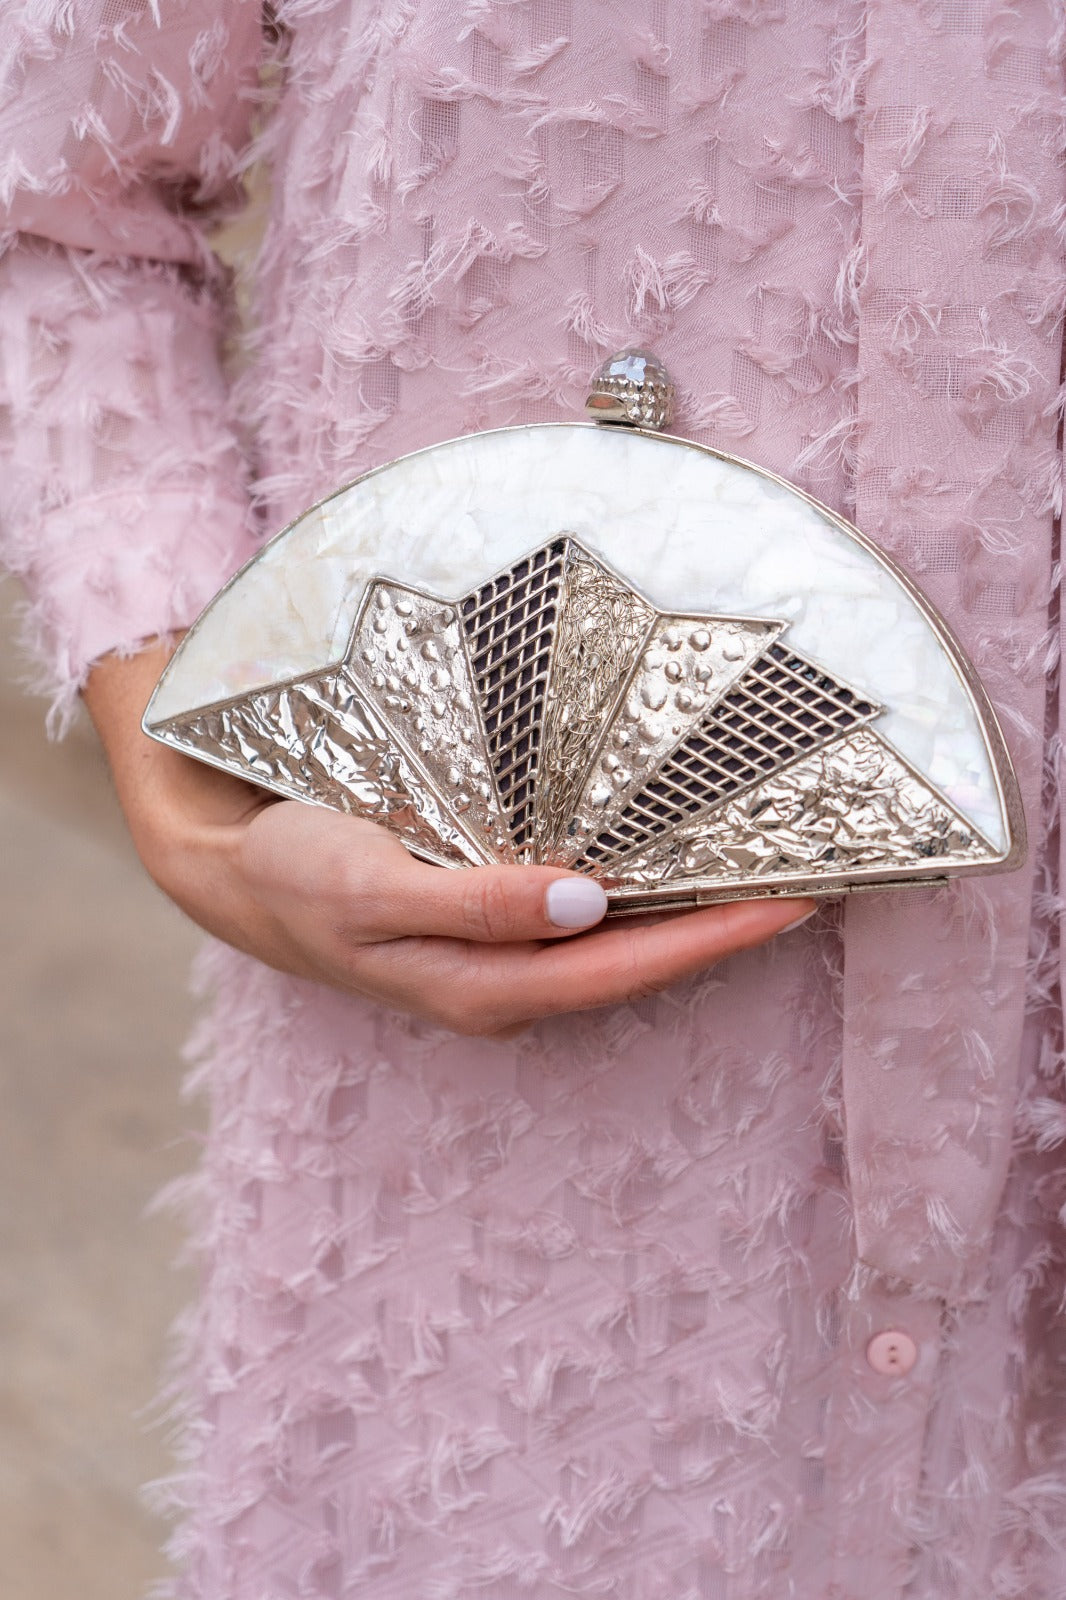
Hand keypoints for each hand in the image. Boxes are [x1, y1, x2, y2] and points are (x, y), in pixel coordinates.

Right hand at [84, 643, 815, 1035]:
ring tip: (764, 881)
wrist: (229, 874)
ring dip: (689, 921)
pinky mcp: (484, 931)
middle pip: (634, 967)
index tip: (791, 903)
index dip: (708, 937)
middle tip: (814, 887)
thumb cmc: (294, 874)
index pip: (618, 966)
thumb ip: (473, 901)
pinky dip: (639, 904)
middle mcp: (499, 987)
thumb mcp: (369, 887)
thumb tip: (583, 905)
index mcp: (477, 987)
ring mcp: (493, 964)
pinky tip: (669, 872)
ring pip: (613, 952)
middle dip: (723, 934)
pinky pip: (582, 926)